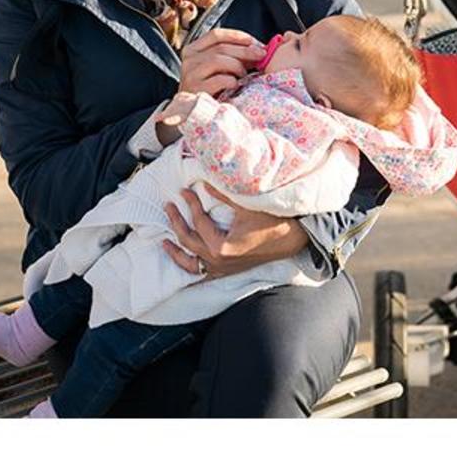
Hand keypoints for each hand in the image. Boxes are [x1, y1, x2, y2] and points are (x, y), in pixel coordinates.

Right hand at [158, 29, 265, 145]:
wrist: (193, 114)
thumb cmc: (210, 89)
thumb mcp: (218, 69)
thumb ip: (232, 56)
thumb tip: (258, 49)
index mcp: (194, 50)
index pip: (216, 35)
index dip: (238, 37)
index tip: (255, 42)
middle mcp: (189, 60)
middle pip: (221, 48)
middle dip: (245, 51)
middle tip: (261, 56)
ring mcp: (190, 75)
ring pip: (219, 60)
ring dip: (238, 67)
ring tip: (244, 76)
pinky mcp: (196, 90)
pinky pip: (220, 80)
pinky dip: (232, 81)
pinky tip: (236, 86)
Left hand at [163, 185, 309, 279]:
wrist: (292, 238)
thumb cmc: (272, 221)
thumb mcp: (246, 205)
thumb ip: (222, 194)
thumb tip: (204, 182)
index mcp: (221, 246)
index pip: (198, 222)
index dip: (190, 204)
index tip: (184, 190)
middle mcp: (218, 261)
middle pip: (188, 240)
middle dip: (176, 221)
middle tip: (169, 206)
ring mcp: (222, 269)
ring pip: (190, 264)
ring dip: (176, 253)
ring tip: (164, 242)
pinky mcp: (227, 272)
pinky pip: (203, 274)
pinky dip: (191, 268)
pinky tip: (185, 261)